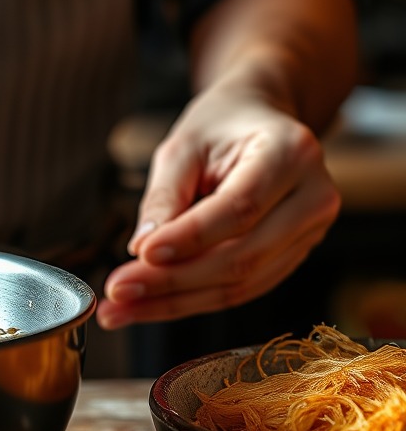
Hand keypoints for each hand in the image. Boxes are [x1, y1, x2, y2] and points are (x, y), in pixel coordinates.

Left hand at [96, 87, 339, 329]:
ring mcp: (310, 233)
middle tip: (117, 292)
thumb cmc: (218, 127)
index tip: (140, 254)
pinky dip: (190, 301)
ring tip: (120, 309)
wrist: (257, 121)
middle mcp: (313, 197)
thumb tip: (142, 252)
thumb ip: (164, 197)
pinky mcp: (292, 256)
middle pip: (243, 256)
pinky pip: (241, 288)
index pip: (240, 209)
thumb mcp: (182, 147)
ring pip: (240, 283)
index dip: (189, 238)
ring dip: (175, 302)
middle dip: (173, 281)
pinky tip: (146, 306)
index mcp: (292, 153)